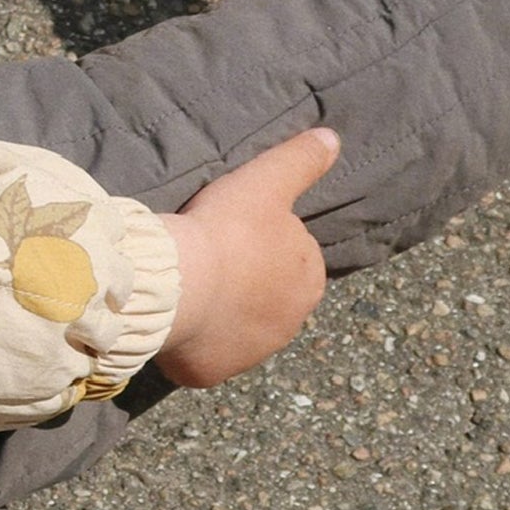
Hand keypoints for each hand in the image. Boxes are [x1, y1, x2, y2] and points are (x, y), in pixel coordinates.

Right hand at [156, 127, 337, 388]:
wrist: (183, 283)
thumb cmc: (228, 230)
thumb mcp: (266, 183)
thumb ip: (299, 161)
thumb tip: (332, 138)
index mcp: (308, 277)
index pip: (293, 261)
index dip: (262, 247)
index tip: (233, 236)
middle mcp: (291, 321)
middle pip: (266, 298)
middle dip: (245, 285)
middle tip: (208, 263)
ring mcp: (253, 352)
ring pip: (236, 328)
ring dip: (220, 313)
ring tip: (188, 291)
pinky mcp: (215, 371)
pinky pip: (206, 355)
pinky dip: (195, 344)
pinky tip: (176, 321)